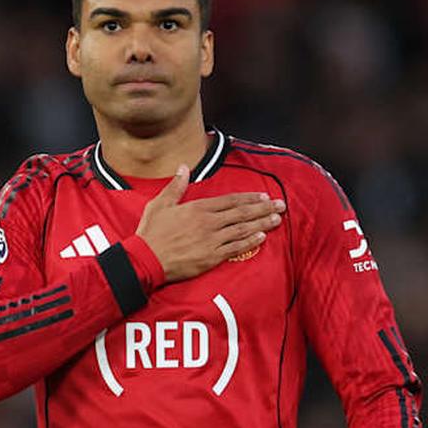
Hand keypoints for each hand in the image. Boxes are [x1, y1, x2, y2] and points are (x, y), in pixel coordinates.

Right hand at [136, 164, 285, 282]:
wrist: (146, 259)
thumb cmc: (151, 232)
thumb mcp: (160, 204)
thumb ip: (176, 186)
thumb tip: (183, 167)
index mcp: (198, 208)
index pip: (230, 200)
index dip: (249, 198)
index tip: (264, 196)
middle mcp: (209, 222)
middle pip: (242, 213)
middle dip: (263, 208)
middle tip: (281, 205)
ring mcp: (212, 240)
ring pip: (242, 230)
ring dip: (262, 224)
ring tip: (277, 219)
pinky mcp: (211, 257)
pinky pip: (235, 249)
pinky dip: (250, 242)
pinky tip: (261, 237)